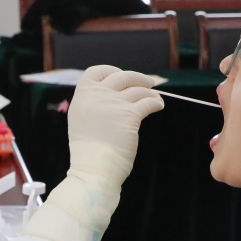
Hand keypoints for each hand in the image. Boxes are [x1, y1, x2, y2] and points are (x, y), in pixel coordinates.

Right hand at [23, 67, 163, 240]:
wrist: (94, 170)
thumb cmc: (89, 154)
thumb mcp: (82, 122)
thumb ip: (93, 106)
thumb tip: (113, 96)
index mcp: (81, 97)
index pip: (95, 72)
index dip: (110, 70)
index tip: (120, 74)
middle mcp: (96, 97)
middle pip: (121, 77)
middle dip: (136, 78)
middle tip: (147, 82)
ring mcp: (113, 104)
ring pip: (138, 89)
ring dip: (149, 92)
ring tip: (155, 97)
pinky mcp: (130, 114)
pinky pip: (148, 101)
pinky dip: (156, 102)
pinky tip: (158, 105)